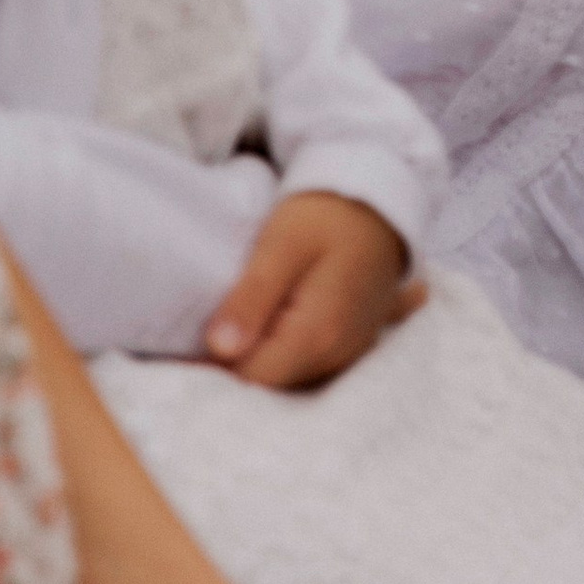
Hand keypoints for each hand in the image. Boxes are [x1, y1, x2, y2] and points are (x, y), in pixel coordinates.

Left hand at [204, 193, 420, 390]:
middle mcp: (338, 356)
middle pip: (270, 380)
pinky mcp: (349, 348)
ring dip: (262, 348)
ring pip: (286, 375)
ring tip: (258, 304)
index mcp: (318, 334)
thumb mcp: (281, 244)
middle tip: (230, 308)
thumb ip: (252, 297)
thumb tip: (219, 349)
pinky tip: (280, 315)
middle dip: (242, 354)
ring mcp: (348, 355)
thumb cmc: (326, 216)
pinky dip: (284, 348)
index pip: (252, 378)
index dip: (220, 360)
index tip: (203, 330)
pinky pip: (305, 365)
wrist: (379, 203)